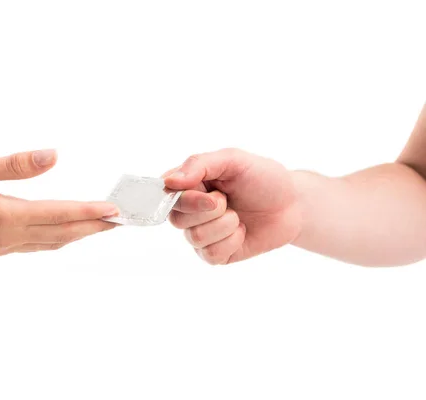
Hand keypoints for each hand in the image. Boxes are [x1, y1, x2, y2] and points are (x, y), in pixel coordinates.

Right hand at [0, 149, 118, 257]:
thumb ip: (13, 165)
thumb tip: (53, 156)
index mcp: (6, 216)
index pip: (59, 214)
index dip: (89, 212)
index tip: (115, 210)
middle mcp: (10, 236)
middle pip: (63, 234)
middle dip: (95, 227)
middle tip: (122, 220)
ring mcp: (5, 246)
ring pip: (53, 243)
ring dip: (80, 234)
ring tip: (102, 225)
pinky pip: (39, 246)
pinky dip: (60, 238)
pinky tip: (67, 232)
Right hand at [164, 149, 301, 264]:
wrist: (292, 204)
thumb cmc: (262, 178)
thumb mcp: (233, 160)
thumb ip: (200, 164)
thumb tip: (169, 182)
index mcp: (188, 184)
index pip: (164, 195)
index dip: (184, 198)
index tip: (211, 193)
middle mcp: (189, 211)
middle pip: (177, 219)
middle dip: (209, 210)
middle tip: (228, 200)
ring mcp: (201, 234)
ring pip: (195, 238)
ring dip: (224, 225)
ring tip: (238, 216)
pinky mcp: (215, 254)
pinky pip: (211, 255)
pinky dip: (231, 242)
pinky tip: (241, 232)